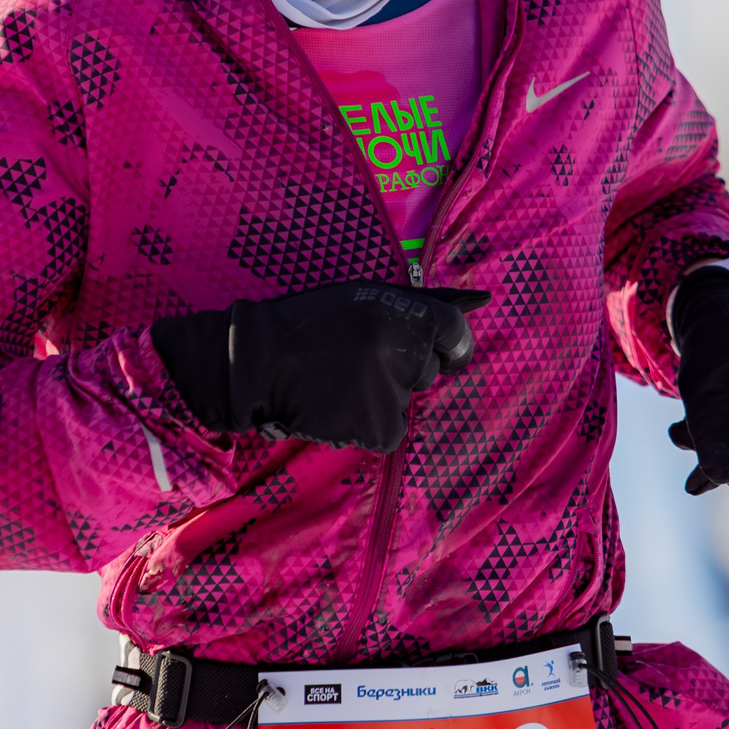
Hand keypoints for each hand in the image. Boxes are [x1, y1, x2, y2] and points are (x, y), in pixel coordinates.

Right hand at [152, 281, 490, 451]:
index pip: (454, 331)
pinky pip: (388, 431)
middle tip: (361, 361)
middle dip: (405, 369)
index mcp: (401, 313)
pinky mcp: (376, 428)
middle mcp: (401, 353)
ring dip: (382, 397)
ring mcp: (389, 394)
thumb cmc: (308, 323)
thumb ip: (411, 306)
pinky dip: (368, 423)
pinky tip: (337, 406)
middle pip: (429, 370)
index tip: (446, 350)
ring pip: (405, 402)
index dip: (452, 342)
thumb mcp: (361, 297)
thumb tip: (472, 305)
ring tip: (340, 383)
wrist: (255, 365)